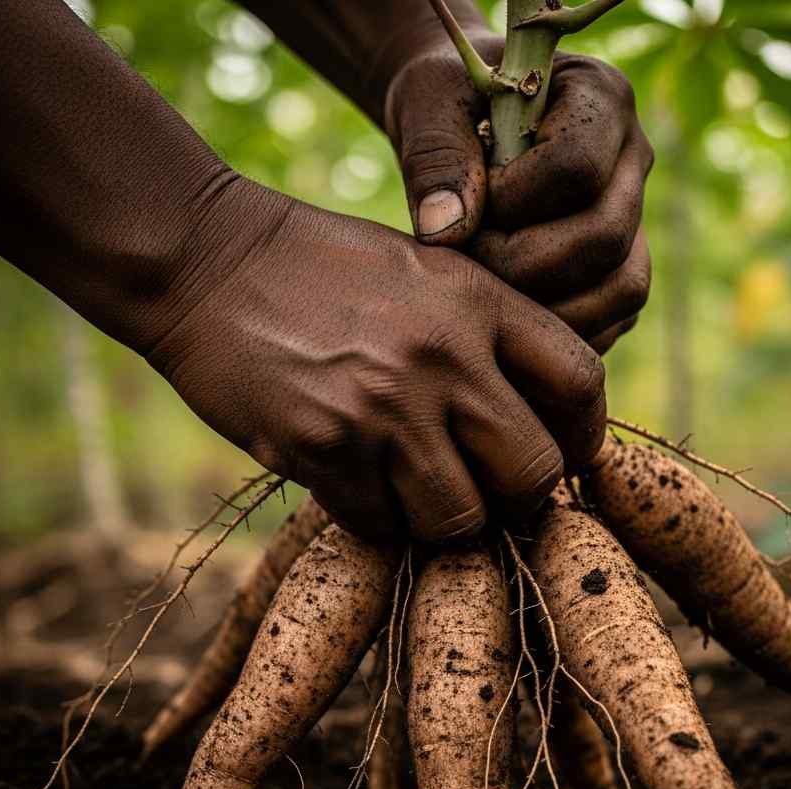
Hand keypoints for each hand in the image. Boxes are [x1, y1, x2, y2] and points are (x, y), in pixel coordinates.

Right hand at [141, 176, 604, 541]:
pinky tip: (357, 478)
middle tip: (489, 489)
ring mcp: (381, 408)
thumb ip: (492, 336)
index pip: (581, 383)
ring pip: (460, 520)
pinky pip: (381, 524)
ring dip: (444, 519)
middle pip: (535, 474)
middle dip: (519, 497)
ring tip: (416, 488)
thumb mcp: (426, 272)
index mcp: (477, 301)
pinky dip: (378, 517)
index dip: (585, 435)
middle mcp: (442, 357)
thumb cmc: (324, 269)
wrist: (205, 262)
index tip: (564, 453)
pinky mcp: (321, 450)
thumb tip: (548, 421)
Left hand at [385, 40, 653, 353]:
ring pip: (623, 289)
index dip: (512, 202)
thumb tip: (447, 232)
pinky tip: (509, 320)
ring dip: (547, 310)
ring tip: (488, 294)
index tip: (469, 206)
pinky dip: (560, 335)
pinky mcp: (621, 274)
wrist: (461, 128)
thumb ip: (435, 159)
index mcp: (600, 98)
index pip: (576, 167)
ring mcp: (637, 222)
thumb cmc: (446, 107)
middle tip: (468, 260)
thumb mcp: (427, 107)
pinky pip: (613, 323)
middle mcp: (633, 161)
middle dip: (523, 266)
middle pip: (604, 238)